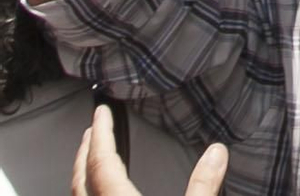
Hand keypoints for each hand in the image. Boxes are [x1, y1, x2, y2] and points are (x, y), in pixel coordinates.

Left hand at [72, 105, 227, 195]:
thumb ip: (203, 185)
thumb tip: (217, 153)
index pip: (103, 161)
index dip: (102, 133)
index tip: (101, 113)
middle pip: (83, 177)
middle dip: (86, 150)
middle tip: (91, 131)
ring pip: (81, 193)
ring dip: (84, 172)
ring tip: (91, 159)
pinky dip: (91, 190)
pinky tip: (102, 191)